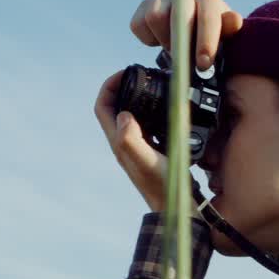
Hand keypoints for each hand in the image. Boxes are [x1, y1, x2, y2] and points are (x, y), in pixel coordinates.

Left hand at [95, 70, 167, 212]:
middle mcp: (124, 142)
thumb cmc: (161, 185)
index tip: (125, 73)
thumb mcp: (145, 159)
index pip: (102, 106)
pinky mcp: (152, 149)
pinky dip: (153, 110)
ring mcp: (138, 146)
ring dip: (137, 97)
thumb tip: (124, 115)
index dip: (109, 85)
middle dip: (122, 87)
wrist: (175, 206)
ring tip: (151, 85)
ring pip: (131, 114)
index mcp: (119, 141)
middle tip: (139, 75)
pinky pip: (147, 123)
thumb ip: (131, 138)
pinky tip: (166, 108)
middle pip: (114, 107)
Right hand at [129, 0, 243, 71]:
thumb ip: (229, 30)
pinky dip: (148, 39)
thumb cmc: (210, 36)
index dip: (205, 41)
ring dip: (164, 40)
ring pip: (155, 17)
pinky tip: (161, 41)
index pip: (207, 15)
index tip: (203, 64)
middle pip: (177, 13)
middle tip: (183, 65)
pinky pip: (139, 24)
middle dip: (180, 43)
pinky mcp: (144, 6)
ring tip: (175, 49)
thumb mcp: (225, 37)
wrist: (190, 32)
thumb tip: (234, 20)